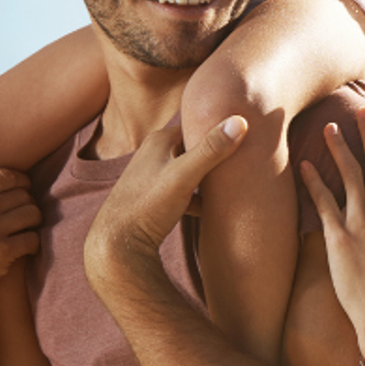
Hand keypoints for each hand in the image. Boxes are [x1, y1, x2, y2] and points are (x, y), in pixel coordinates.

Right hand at [0, 170, 42, 327]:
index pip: (5, 175)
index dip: (22, 182)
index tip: (25, 191)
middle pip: (22, 194)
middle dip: (28, 204)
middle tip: (27, 217)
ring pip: (32, 213)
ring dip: (34, 223)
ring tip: (28, 231)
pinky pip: (32, 238)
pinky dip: (33, 244)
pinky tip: (26, 249)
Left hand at [83, 116, 246, 296]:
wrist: (117, 244)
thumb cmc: (148, 206)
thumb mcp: (183, 176)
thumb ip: (211, 150)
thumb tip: (240, 121)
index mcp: (159, 140)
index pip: (197, 124)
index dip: (220, 129)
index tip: (248, 134)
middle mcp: (153, 153)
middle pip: (193, 148)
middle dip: (217, 154)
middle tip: (246, 159)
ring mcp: (152, 176)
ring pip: (189, 171)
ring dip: (208, 177)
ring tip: (232, 184)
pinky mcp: (153, 198)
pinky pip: (182, 192)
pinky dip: (196, 198)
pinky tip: (211, 210)